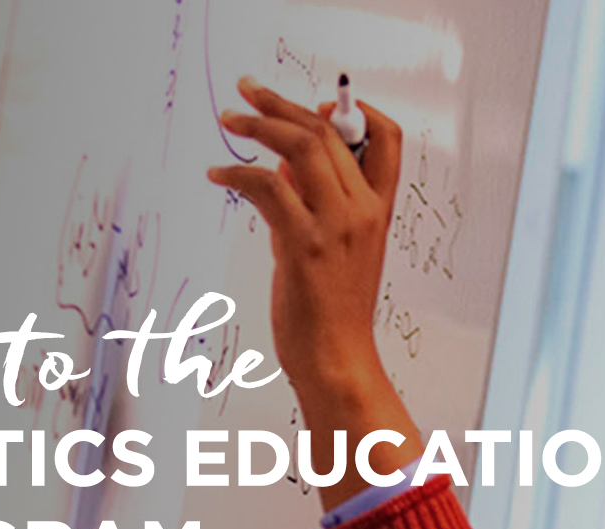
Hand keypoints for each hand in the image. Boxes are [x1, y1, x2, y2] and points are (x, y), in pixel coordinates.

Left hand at [210, 76, 420, 508]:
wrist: (336, 360)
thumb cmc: (332, 311)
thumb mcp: (332, 247)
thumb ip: (315, 202)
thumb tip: (284, 163)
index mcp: (379, 210)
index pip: (386, 139)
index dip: (354, 110)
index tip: (318, 101)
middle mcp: (363, 210)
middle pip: (328, 132)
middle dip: (283, 103)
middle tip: (247, 91)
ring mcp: (335, 225)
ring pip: (301, 147)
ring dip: (258, 125)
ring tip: (229, 119)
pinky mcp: (302, 244)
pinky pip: (267, 186)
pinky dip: (237, 172)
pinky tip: (218, 174)